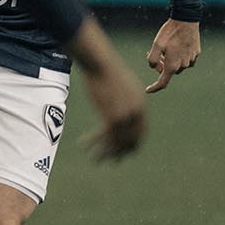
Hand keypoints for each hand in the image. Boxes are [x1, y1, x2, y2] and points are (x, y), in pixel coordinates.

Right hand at [63, 19, 146, 160]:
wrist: (100, 63)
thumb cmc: (108, 71)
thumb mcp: (124, 85)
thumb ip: (127, 100)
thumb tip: (125, 108)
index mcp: (141, 105)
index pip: (141, 132)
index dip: (133, 145)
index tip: (126, 153)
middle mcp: (136, 113)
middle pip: (129, 141)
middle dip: (120, 153)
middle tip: (112, 161)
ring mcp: (124, 116)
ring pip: (115, 142)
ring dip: (105, 152)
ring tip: (96, 160)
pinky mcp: (110, 116)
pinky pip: (103, 136)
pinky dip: (93, 142)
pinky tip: (83, 143)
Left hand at [144, 19, 201, 93]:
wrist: (186, 20)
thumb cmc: (170, 32)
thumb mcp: (156, 45)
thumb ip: (152, 59)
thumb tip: (153, 67)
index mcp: (172, 66)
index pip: (162, 83)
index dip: (154, 88)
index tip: (148, 90)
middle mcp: (183, 65)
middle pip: (169, 71)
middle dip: (161, 66)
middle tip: (154, 53)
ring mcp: (191, 60)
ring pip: (178, 65)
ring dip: (170, 60)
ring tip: (166, 48)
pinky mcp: (196, 53)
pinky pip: (186, 60)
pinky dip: (180, 56)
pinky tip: (177, 46)